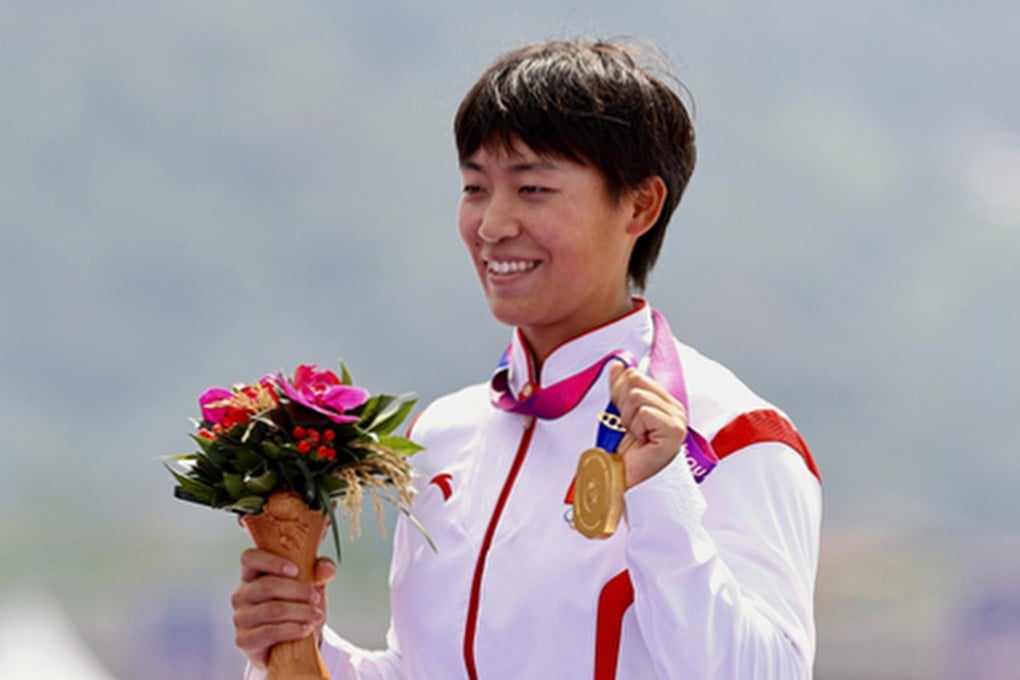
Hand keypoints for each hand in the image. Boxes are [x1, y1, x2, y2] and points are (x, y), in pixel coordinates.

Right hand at [231, 548, 336, 669]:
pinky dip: (292, 630)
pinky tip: (305, 628)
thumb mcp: (308, 585)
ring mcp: (241, 617)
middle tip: (316, 597)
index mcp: (252, 574)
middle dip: (298, 591)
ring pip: (271, 610)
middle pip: (267, 585)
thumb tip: (328, 568)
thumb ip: (317, 572)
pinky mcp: (244, 639)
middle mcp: (242, 594)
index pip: (250, 558)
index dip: (271, 562)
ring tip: (315, 615)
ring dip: (300, 612)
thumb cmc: (294, 607)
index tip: (296, 570)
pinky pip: (269, 632)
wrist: (289, 642)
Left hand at [608, 362, 688, 487]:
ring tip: (635, 436)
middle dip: (622, 405)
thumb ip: (619, 388)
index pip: (635, 375)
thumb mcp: (619, 414)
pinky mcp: (675, 430)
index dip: (618, 393)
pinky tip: (642, 441)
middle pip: (635, 380)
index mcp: (664, 401)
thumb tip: (618, 365)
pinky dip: (635, 427)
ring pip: (637, 395)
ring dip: (627, 418)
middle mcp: (674, 407)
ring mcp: (677, 419)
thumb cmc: (626, 453)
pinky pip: (643, 412)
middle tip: (628, 429)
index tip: (621, 416)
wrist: (626, 482)